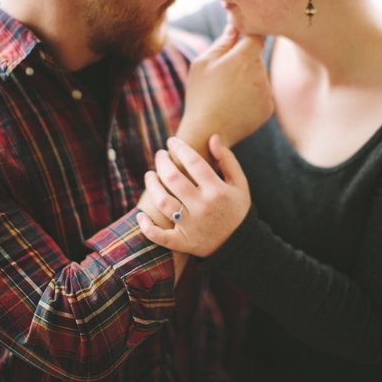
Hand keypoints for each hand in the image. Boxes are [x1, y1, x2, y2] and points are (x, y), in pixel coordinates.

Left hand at [136, 135, 250, 256]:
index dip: (180, 148)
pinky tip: (141, 215)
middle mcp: (203, 207)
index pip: (194, 162)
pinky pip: (160, 236)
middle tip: (160, 154)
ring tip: (150, 174)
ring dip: (151, 185)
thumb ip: (227, 160)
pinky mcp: (183, 242)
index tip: (172, 141)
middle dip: (162, 162)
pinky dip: (147, 227)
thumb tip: (212, 137)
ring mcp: (192, 226)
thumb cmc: (236, 209)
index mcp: (218, 191)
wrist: (241, 244)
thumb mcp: (239, 184)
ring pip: (163, 202)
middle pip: (173, 178)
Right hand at [177, 25, 272, 157]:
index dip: (247, 38)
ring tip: (226, 94)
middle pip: (256, 58)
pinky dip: (251, 96)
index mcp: (242, 59)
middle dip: (243, 61)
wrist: (208, 131)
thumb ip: (221, 43)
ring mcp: (266, 92)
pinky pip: (262, 93)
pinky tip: (234, 105)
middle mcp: (259, 74)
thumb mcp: (202, 64)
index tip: (237, 43)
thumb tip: (234, 28)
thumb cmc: (200, 95)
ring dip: (247, 79)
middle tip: (222, 77)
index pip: (256, 37)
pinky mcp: (268, 108)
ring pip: (259, 76)